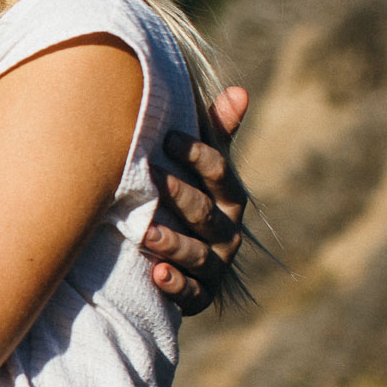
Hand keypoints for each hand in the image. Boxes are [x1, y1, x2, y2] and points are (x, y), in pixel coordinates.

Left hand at [143, 86, 250, 313]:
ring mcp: (214, 266)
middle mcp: (227, 233)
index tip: (166, 138)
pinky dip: (176, 285)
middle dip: (180, 195)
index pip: (221, 173)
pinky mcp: (198, 295)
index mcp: (228, 197)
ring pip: (200, 255)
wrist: (171, 257)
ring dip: (175, 244)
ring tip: (146, 234)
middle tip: (151, 177)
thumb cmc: (185, 198)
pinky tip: (156, 274)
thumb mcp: (199, 167)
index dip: (198, 155)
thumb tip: (239, 91)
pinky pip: (192, 294)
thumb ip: (216, 133)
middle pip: (207, 213)